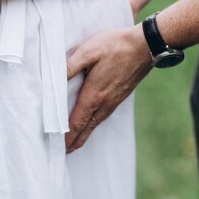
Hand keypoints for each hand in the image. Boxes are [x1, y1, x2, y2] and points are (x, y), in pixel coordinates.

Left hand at [65, 25, 152, 151]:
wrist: (145, 45)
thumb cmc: (115, 46)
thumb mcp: (88, 51)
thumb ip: (69, 66)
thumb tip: (52, 80)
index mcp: (94, 95)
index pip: (77, 122)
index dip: (67, 136)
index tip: (58, 148)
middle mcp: (105, 102)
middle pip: (87, 128)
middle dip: (75, 141)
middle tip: (65, 153)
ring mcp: (115, 100)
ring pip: (97, 123)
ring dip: (85, 134)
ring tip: (76, 142)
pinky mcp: (121, 95)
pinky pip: (105, 116)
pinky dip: (95, 124)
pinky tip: (94, 122)